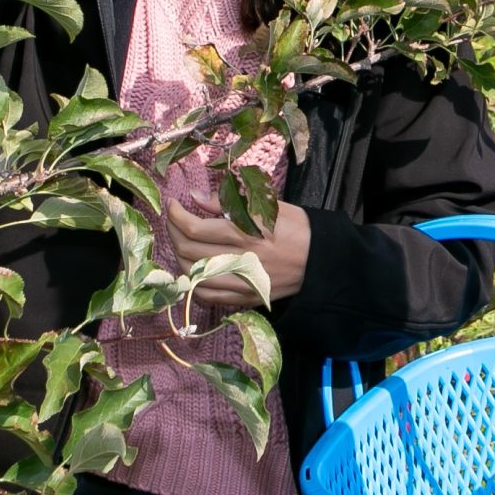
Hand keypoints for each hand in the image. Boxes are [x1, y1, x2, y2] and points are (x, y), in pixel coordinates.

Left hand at [166, 186, 309, 311]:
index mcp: (247, 232)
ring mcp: (242, 281)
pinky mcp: (245, 297)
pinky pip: (207, 295)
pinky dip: (193, 281)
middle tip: (173, 219)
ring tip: (180, 241)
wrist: (321, 261)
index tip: (173, 204)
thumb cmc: (296, 227)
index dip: (176, 215)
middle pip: (188, 250)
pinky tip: (192, 268)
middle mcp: (241, 259)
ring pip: (192, 274)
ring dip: (178, 256)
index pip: (195, 227)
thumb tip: (195, 197)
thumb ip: (228, 201)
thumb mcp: (266, 205)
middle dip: (172, 231)